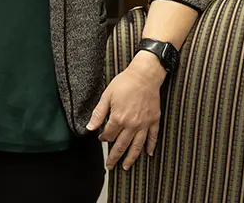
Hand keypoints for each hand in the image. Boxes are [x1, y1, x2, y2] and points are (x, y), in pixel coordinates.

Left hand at [87, 51, 165, 170]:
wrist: (145, 75)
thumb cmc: (124, 83)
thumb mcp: (107, 96)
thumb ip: (98, 113)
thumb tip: (89, 128)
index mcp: (118, 118)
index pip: (109, 135)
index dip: (103, 139)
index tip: (101, 139)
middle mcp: (131, 125)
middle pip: (121, 145)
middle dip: (114, 157)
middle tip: (110, 166)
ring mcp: (144, 124)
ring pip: (137, 146)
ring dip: (131, 158)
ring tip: (126, 167)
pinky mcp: (154, 120)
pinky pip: (152, 137)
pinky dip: (151, 146)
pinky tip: (149, 154)